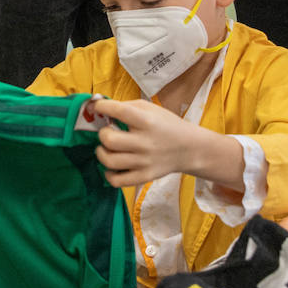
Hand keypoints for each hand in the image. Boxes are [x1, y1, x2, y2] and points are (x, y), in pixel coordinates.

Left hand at [90, 97, 242, 189]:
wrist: (190, 149)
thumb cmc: (166, 125)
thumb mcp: (150, 108)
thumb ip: (126, 106)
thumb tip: (99, 107)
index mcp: (147, 121)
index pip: (119, 111)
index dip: (102, 106)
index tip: (97, 107)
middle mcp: (145, 142)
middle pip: (110, 140)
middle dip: (102, 134)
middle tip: (107, 132)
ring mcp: (145, 162)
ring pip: (110, 161)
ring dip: (101, 152)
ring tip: (107, 148)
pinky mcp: (145, 177)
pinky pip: (117, 181)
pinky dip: (108, 174)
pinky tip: (111, 166)